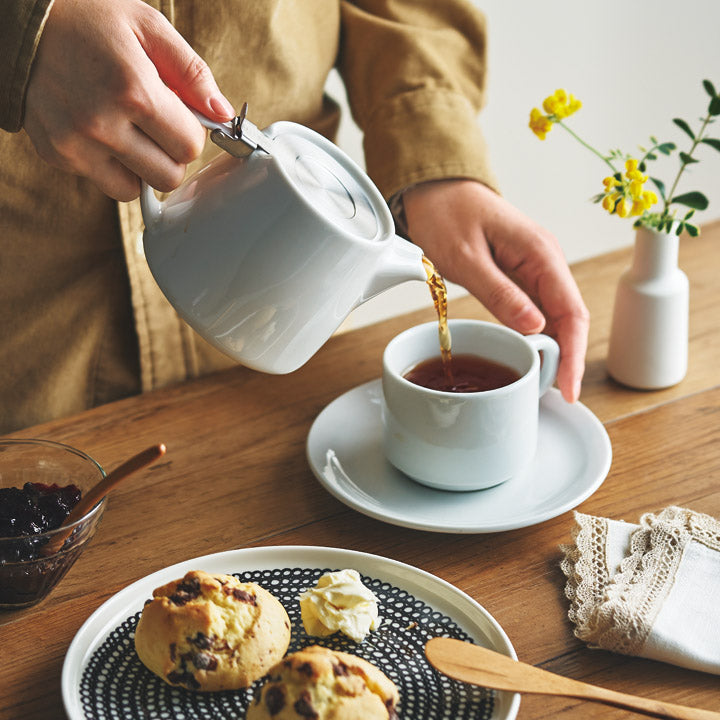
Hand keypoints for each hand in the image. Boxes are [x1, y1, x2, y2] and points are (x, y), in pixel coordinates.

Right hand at [23, 0, 233, 200]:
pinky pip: (106, 183)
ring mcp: (76, 145)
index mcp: (133, 91)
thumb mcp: (147, 27)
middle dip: (171, 154)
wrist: (18, 22)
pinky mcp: (58, 155)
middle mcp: (102, 124)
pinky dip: (113, 166)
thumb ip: (192, 72)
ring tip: (129, 130)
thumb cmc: (87, 19)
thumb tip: (222, 113)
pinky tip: (103, 133)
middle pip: (168, 177)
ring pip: (138, 189)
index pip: (190, 148)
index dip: (190, 132)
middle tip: (156, 126)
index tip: (179, 115)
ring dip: (143, 166)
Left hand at [402, 179, 588, 402]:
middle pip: (568, 317)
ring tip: (543, 382)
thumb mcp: (466, 258)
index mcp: (540, 252)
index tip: (569, 386)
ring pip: (554, 316)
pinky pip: (535, 309)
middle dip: (566, 357)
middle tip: (554, 393)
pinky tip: (530, 355)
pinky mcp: (520, 275)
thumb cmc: (447, 214)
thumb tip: (534, 328)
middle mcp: (545, 261)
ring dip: (553, 349)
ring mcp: (534, 268)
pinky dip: (535, 335)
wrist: (435, 191)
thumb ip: (499, 293)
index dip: (573, 352)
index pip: (571, 310)